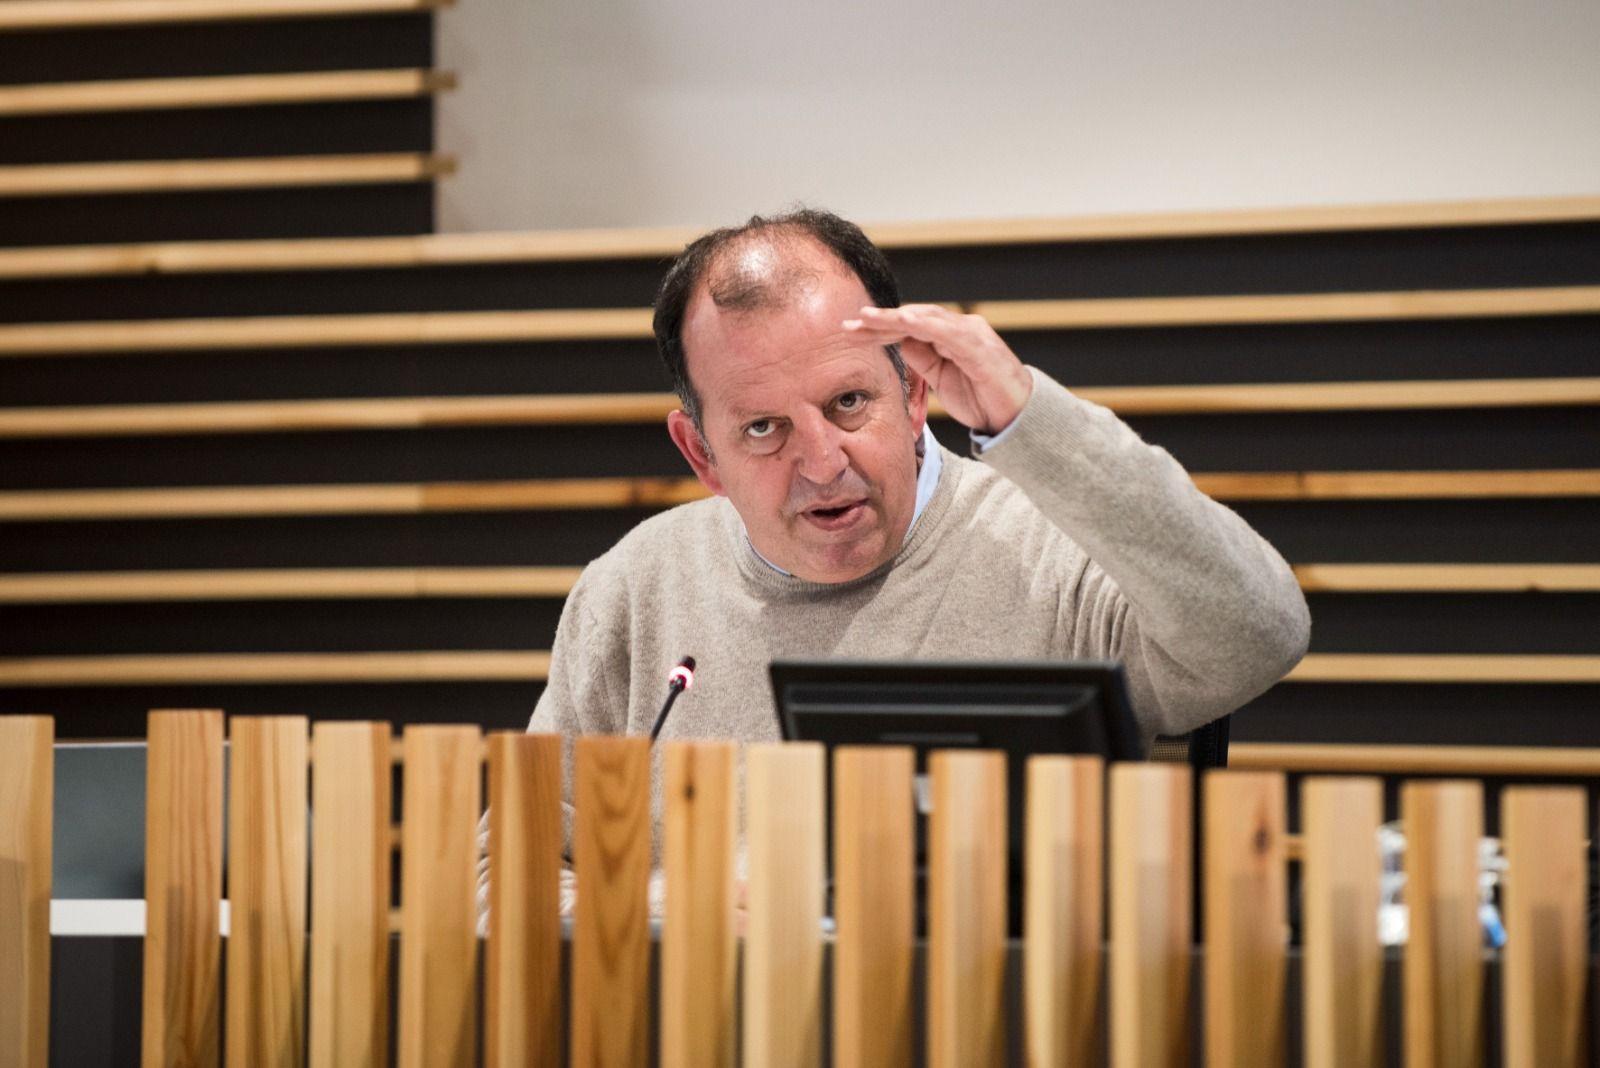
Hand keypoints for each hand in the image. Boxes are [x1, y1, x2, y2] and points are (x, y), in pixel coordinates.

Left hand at [843, 304, 1032, 434]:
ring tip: (868, 318)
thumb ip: (922, 359)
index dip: (881, 327)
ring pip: (928, 319)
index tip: (852, 331)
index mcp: (950, 336)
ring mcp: (972, 334)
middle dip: (880, 321)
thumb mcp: (941, 379)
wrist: (1016, 418)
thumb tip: (897, 343)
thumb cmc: (981, 398)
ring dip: (896, 318)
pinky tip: (905, 322)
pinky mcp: (980, 347)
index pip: (910, 326)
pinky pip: (949, 332)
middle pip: (914, 318)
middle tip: (849, 323)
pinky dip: (926, 325)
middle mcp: (961, 328)